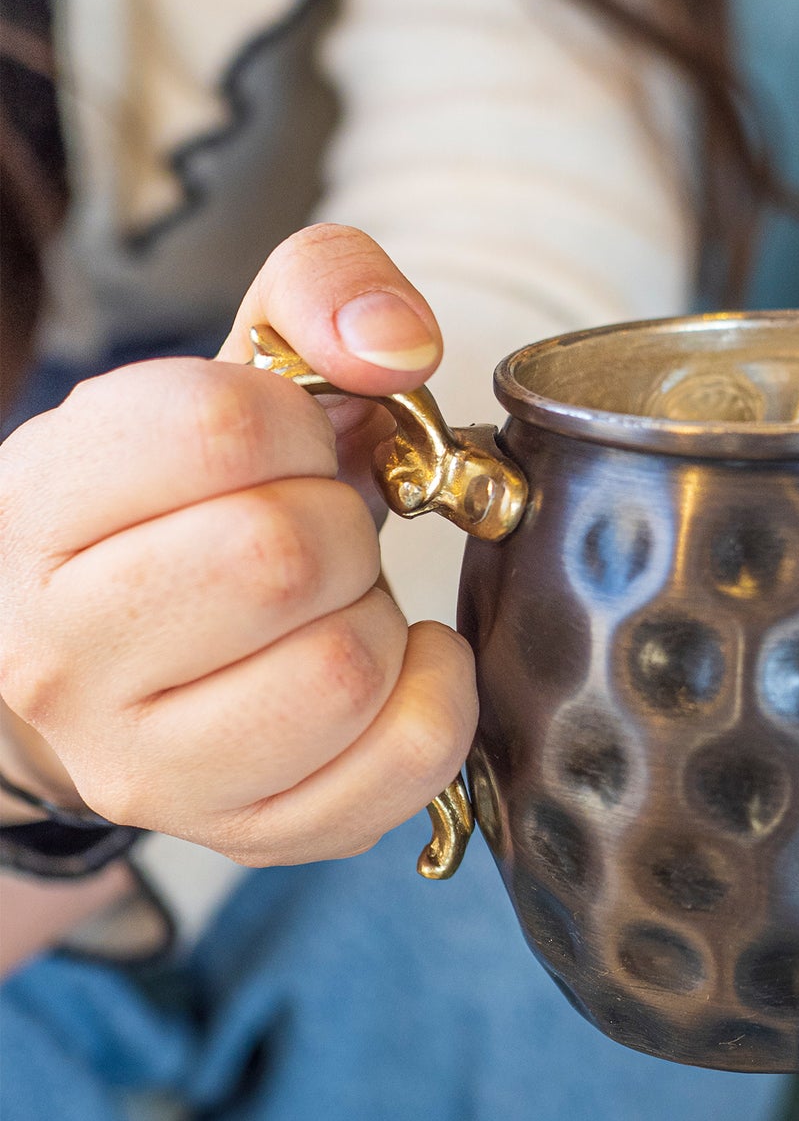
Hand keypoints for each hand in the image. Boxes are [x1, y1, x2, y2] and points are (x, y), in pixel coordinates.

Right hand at [0, 225, 477, 865]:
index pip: (215, 429)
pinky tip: (395, 662)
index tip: (288, 445)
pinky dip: (436, 697)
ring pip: (342, 671)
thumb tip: (399, 339)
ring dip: (377, 614)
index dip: (299, 423)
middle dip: (340, 522)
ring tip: (335, 604)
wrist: (122, 655)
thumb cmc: (191, 502)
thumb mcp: (234, 368)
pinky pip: (399, 765)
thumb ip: (321, 289)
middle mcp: (64, 654)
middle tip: (316, 529)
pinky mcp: (243, 831)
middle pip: (283, 557)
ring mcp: (146, 764)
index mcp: (42, 508)